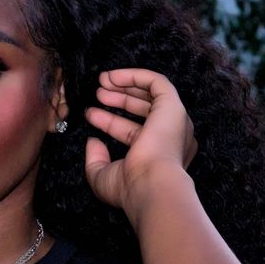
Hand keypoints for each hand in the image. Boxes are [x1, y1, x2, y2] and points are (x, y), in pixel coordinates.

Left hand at [81, 67, 196, 212]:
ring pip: (151, 93)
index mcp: (160, 155)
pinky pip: (157, 82)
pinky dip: (135, 75)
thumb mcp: (104, 176)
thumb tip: (92, 141)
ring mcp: (174, 121)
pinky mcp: (173, 106)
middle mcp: (171, 137)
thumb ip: (96, 159)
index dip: (110, 121)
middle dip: (119, 98)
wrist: (150, 185)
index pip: (133, 132)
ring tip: (101, 81)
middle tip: (97, 93)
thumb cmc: (130, 188)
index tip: (90, 114)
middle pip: (143, 110)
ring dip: (126, 84)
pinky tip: (112, 76)